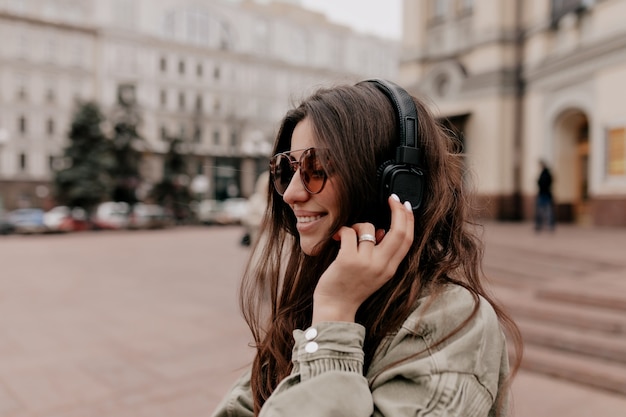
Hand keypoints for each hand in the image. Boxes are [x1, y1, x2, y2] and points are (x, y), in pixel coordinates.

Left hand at [312, 194, 414, 323]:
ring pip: (368, 228)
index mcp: (390, 269)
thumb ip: (380, 253)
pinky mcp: (347, 260)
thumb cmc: (351, 288)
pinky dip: (343, 231)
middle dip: (398, 210)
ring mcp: (365, 263)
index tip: (405, 205)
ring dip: (358, 225)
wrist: (335, 308)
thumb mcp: (373, 273)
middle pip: (398, 232)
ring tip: (349, 235)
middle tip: (392, 198)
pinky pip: (349, 232)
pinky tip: (337, 238)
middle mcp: (381, 266)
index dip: (408, 219)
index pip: (407, 240)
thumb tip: (380, 230)